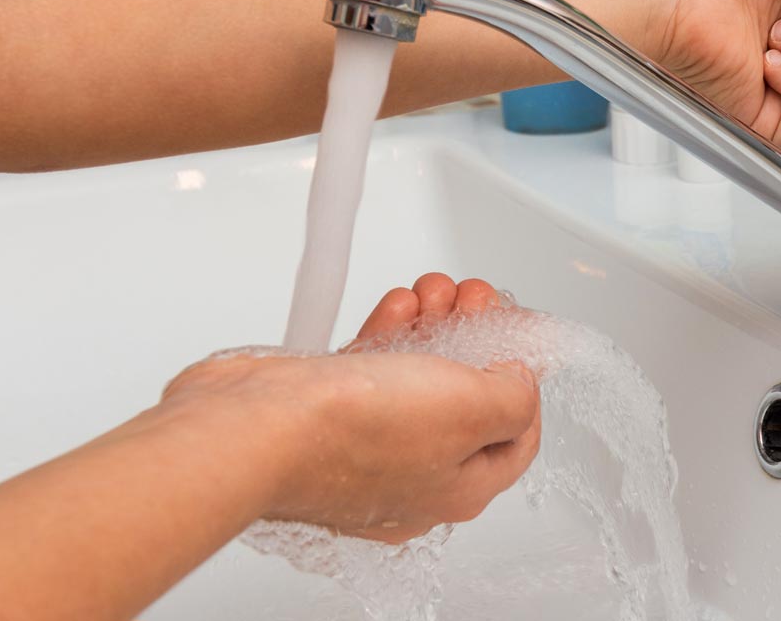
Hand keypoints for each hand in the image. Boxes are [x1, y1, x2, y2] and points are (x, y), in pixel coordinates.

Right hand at [161, 274, 537, 543]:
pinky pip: (373, 371)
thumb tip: (518, 383)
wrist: (253, 427)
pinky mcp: (326, 418)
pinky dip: (391, 333)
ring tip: (435, 289)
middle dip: (476, 338)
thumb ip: (513, 397)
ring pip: (418, 379)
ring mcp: (366, 448)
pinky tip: (399, 304)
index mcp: (456, 490)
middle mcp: (412, 477)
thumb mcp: (470, 408)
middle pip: (465, 401)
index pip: (516, 441)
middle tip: (475, 297)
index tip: (519, 339)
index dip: (526, 384)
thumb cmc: (352, 432)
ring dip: (434, 325)